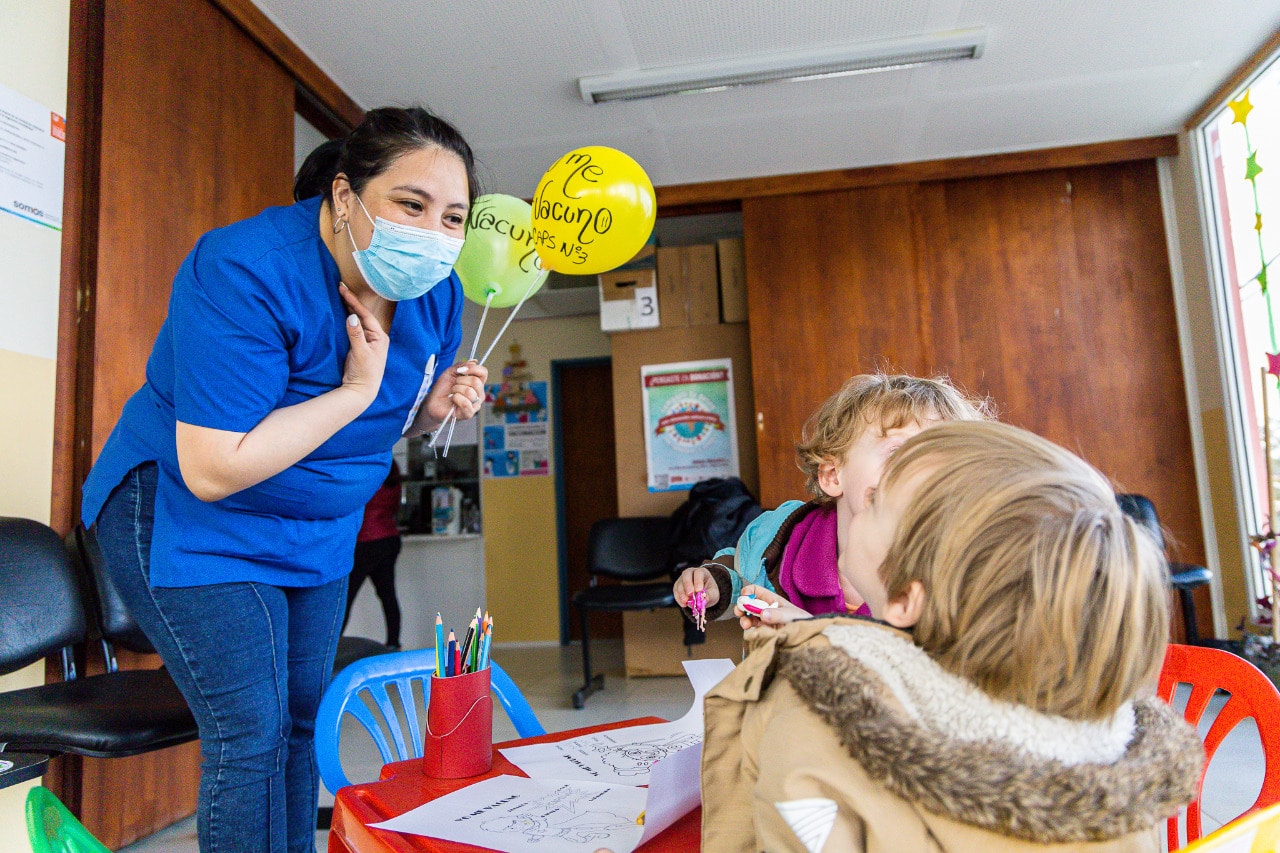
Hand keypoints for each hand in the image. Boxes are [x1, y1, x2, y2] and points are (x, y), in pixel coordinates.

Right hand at [338, 283, 388, 405]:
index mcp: (379, 336)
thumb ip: (356, 335)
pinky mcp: (358, 345)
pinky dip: (347, 319)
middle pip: (362, 315)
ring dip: (349, 309)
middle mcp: (375, 337)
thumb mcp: (360, 353)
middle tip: (339, 287)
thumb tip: (352, 316)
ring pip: (357, 320)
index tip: (343, 289)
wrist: (361, 391)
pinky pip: (353, 328)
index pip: (365, 314)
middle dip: (351, 301)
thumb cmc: (364, 373)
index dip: (353, 301)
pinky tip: (341, 312)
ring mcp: (367, 341)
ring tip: (339, 295)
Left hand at [424, 360, 488, 423]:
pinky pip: (465, 402)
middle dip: (460, 380)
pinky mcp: (469, 413)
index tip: (460, 371)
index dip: (473, 369)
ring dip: (456, 390)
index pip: (483, 372)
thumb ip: (462, 366)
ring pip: (469, 391)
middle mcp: (479, 394)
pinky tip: (453, 400)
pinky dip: (456, 398)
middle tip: (454, 385)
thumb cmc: (442, 389)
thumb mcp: (450, 372)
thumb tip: (474, 362)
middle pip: (476, 382)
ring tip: (452, 393)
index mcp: (477, 383)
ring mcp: (475, 405)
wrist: (433, 403)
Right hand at [673, 566, 718, 608]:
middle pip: (686, 575)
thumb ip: (709, 596)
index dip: (698, 581)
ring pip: (679, 583)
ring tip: (686, 602)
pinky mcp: (677, 586)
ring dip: (682, 593)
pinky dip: (678, 598)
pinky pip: (675, 591)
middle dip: (688, 585)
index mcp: (701, 572)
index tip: (699, 590)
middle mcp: (690, 573)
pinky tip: (683, 604)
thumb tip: (703, 599)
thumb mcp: (713, 594)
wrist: (703, 595)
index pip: (698, 573)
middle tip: (690, 594)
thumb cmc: (709, 592)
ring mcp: (682, 579)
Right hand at [735, 585, 810, 628]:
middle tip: (739, 611)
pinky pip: (754, 628)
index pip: (756, 591)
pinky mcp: (765, 631)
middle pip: (749, 604)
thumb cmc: (802, 621)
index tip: (744, 597)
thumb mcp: (790, 615)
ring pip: (749, 617)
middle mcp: (767, 609)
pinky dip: (750, 629)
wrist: (808, 636)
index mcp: (772, 600)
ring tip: (745, 624)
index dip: (748, 591)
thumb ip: (777, 614)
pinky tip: (751, 631)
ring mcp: (765, 620)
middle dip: (742, 606)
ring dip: (744, 619)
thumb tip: (763, 614)